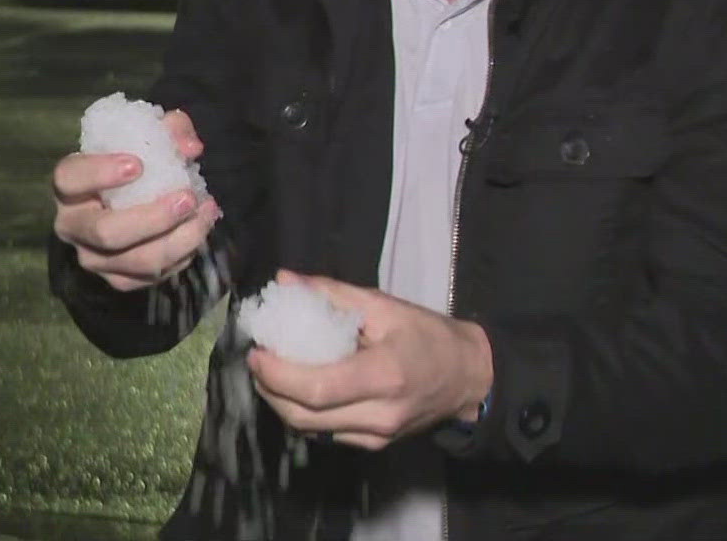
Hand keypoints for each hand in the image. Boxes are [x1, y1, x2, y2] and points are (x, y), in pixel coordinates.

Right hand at [51, 109, 221, 291]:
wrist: (123, 201)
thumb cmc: (132, 164)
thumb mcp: (146, 139)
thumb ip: (169, 131)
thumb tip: (191, 147)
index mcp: (69, 186)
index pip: (69, 178)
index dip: (100, 173)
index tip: (138, 164)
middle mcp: (72, 226)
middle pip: (106, 232)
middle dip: (153, 218)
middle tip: (187, 198)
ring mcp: (93, 258)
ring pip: (136, 260)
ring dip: (179, 240)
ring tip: (206, 213)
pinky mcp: (117, 279)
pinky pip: (150, 277)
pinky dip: (182, 255)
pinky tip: (199, 231)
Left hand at [247, 270, 493, 450]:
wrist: (468, 379)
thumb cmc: (429, 336)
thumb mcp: (385, 306)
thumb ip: (332, 293)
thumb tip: (285, 280)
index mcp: (383, 375)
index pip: (316, 388)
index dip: (277, 374)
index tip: (258, 351)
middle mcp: (378, 415)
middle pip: (303, 416)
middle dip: (270, 389)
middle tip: (259, 359)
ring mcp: (374, 436)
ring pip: (308, 429)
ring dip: (281, 402)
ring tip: (272, 371)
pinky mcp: (371, 445)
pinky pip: (323, 433)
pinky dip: (302, 411)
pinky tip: (299, 387)